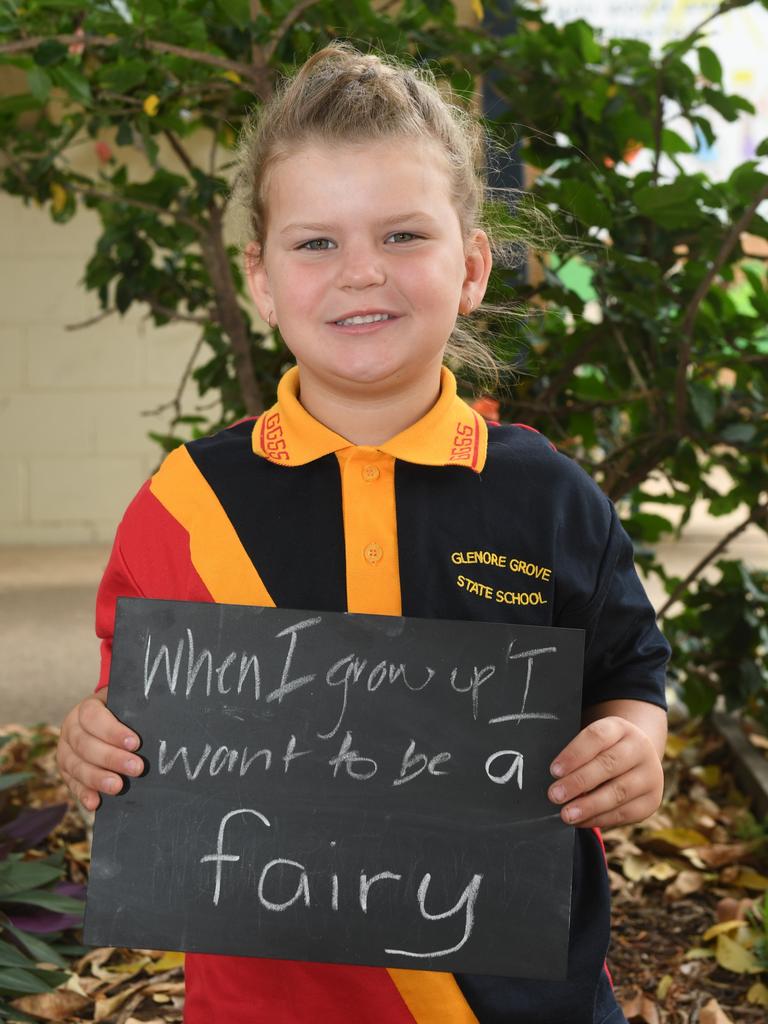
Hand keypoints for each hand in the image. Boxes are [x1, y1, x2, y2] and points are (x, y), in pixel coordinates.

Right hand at [56, 688, 142, 810]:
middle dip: (112, 758)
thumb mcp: (125, 706)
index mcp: (85, 710)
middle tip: (137, 768)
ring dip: (98, 778)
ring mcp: (66, 752)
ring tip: (118, 787)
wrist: (105, 721)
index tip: (135, 743)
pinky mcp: (67, 772)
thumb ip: (134, 710)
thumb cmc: (122, 715)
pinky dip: (84, 794)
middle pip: (86, 745)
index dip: (112, 731)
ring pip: (77, 766)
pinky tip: (95, 803)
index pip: (93, 717)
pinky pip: (73, 784)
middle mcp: (71, 730)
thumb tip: (158, 720)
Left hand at [547, 715, 663, 828]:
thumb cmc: (604, 750)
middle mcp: (640, 748)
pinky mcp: (651, 800)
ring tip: (566, 814)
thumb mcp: (594, 742)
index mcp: (620, 728)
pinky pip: (624, 813)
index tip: (554, 771)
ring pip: (618, 791)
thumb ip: (577, 754)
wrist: (639, 758)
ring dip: (589, 805)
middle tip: (554, 795)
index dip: (574, 754)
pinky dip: (599, 818)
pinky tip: (581, 821)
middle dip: (578, 782)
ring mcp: (650, 775)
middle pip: (608, 764)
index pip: (597, 737)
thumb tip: (555, 778)